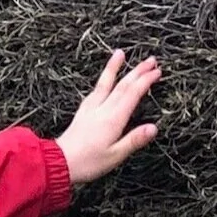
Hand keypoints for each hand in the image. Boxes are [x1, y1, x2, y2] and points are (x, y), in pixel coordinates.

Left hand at [55, 49, 160, 188]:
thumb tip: (153, 128)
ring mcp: (91, 108)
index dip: (145, 81)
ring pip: (105, 83)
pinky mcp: (83, 112)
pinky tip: (104, 78)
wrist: (59, 162)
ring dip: (114, 67)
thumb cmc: (88, 163)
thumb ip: (134, 140)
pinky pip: (95, 90)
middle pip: (122, 85)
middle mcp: (102, 109)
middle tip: (151, 59)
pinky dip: (102, 80)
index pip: (132, 94)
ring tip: (120, 53)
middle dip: (137, 70)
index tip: (157, 71)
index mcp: (113, 119)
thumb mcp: (115, 155)